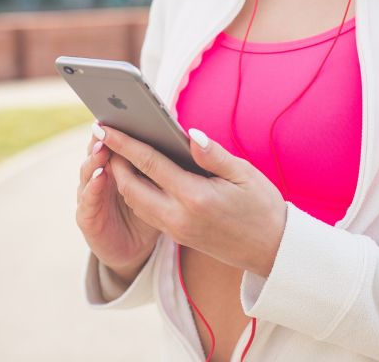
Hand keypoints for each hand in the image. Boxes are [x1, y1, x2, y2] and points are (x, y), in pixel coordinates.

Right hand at [75, 121, 160, 282]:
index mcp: (120, 167)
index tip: (126, 109)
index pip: (118, 143)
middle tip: (109, 121)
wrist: (134, 250)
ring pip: (88, 172)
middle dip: (102, 137)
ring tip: (103, 144)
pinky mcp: (87, 218)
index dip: (120, 128)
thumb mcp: (161, 187)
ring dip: (94, 157)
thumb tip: (181, 136)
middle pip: (98, 152)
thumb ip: (163, 163)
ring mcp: (91, 197)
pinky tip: (100, 175)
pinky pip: (87, 201)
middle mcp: (101, 177)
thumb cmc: (152, 213)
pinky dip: (91, 187)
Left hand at [95, 124, 287, 276]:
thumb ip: (214, 154)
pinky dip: (136, 193)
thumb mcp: (244, 174)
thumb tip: (189, 134)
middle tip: (106, 137)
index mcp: (195, 198)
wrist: (272, 251)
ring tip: (118, 153)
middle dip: (114, 161)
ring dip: (122, 179)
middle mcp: (179, 217)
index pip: (150, 165)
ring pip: (135, 203)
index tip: (106, 128)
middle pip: (131, 187)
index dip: (125, 144)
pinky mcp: (178, 237)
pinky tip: (138, 176)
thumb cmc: (262, 207)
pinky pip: (147, 213)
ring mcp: (176, 230)